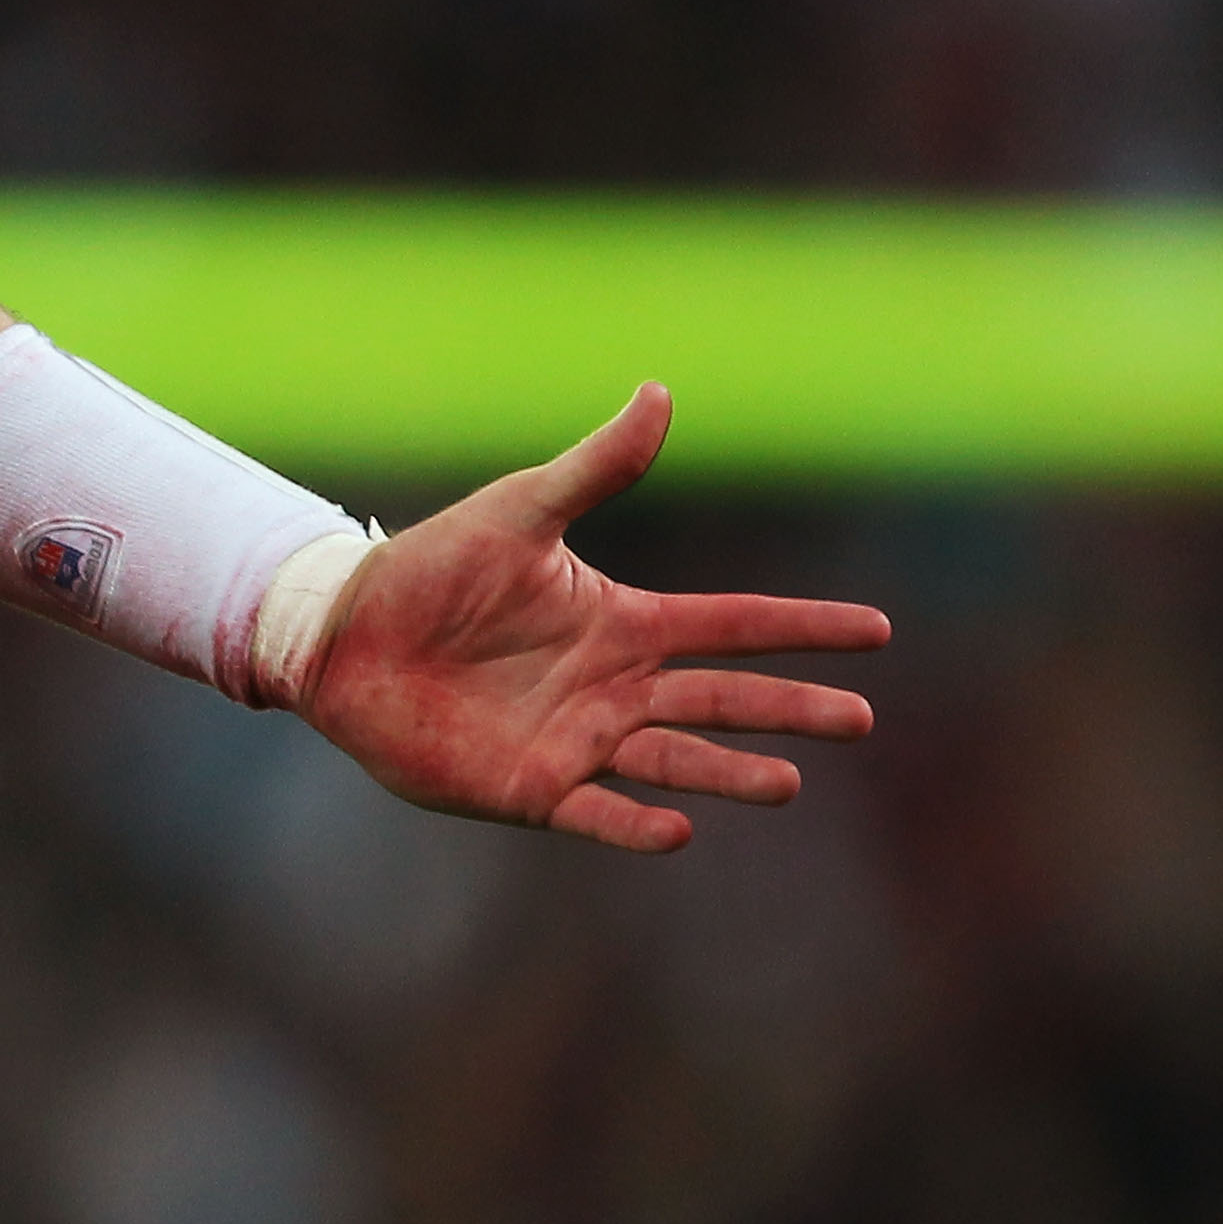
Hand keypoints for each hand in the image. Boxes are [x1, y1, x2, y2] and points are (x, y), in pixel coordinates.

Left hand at [299, 384, 888, 853]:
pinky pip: (595, 812)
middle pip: (723, 698)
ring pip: (675, 759)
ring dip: (730, 772)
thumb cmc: (430, 570)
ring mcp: (579, 741)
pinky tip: (677, 830)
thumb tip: (660, 392)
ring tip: (787, 783)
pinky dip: (634, 824)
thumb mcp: (518, 512)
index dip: (802, 627)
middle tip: (860, 720)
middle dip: (791, 709)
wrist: (345, 633)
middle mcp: (616, 688)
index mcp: (624, 624)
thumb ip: (595, 468)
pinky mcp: (531, 787)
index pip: (734, 624)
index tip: (877, 630)